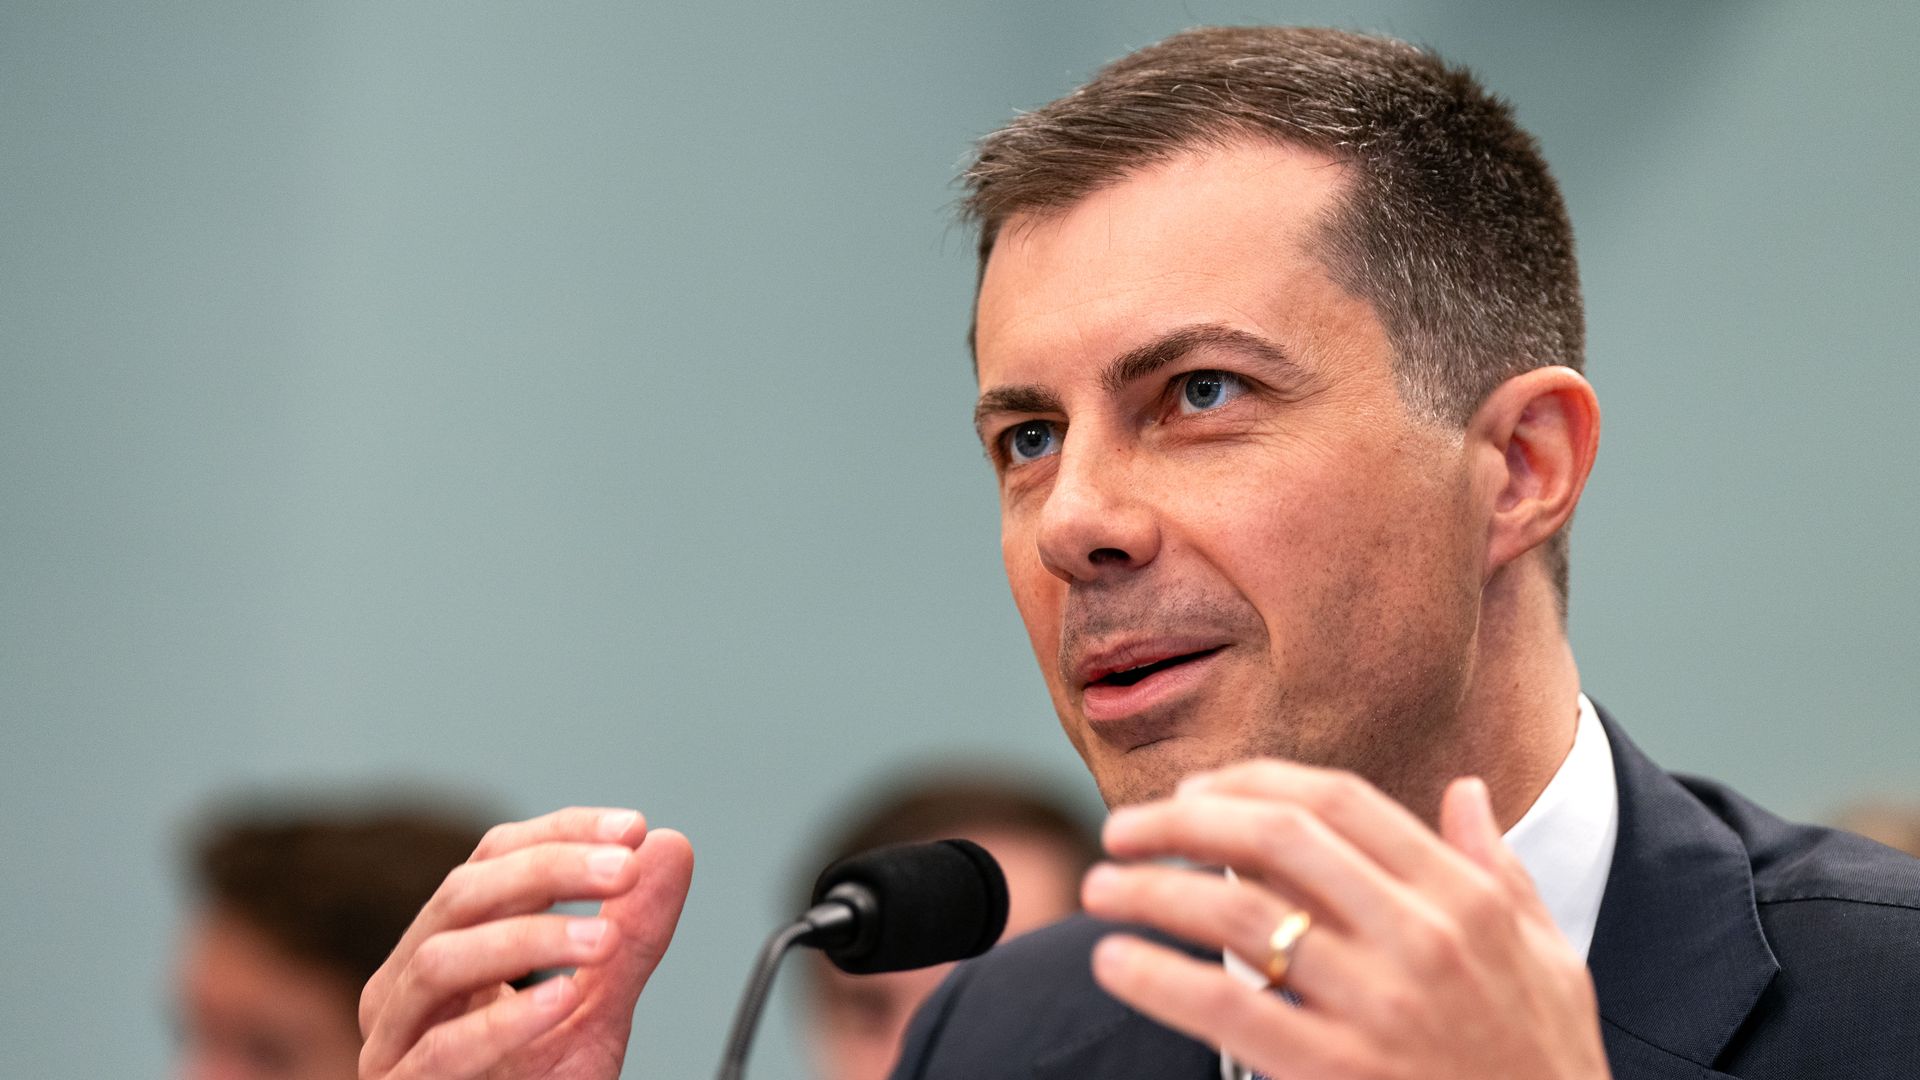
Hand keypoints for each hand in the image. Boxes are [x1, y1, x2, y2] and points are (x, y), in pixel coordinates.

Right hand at [358, 808, 694, 1079]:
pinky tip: (561, 1001)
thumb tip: (672, 846)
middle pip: (464, 894)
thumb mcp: (597, 1009)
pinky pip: (440, 1050)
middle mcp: (407, 982)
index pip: (492, 858)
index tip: (632, 829)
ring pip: (441, 961)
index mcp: (449, 944)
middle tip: (625, 868)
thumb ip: (632, 936)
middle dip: (550, 871)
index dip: (561, 833)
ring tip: (603, 939)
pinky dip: (504, 1022)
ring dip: (530, 940)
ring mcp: (394, 1038)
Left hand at [1080, 762, 1609, 1079]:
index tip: (1194, 789)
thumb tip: (1466, 789)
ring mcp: (1377, 1008)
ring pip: (1239, 916)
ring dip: (1153, 892)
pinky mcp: (1336, 1073)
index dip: (1253, 782)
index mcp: (1463, 900)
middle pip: (1277, 839)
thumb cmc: (1545, 1064)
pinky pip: (1230, 1009)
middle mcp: (1421, 939)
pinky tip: (1116, 963)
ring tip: (1100, 889)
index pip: (1339, 802)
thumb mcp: (1548, 957)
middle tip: (1122, 829)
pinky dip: (1161, 979)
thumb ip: (1499, 869)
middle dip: (1184, 822)